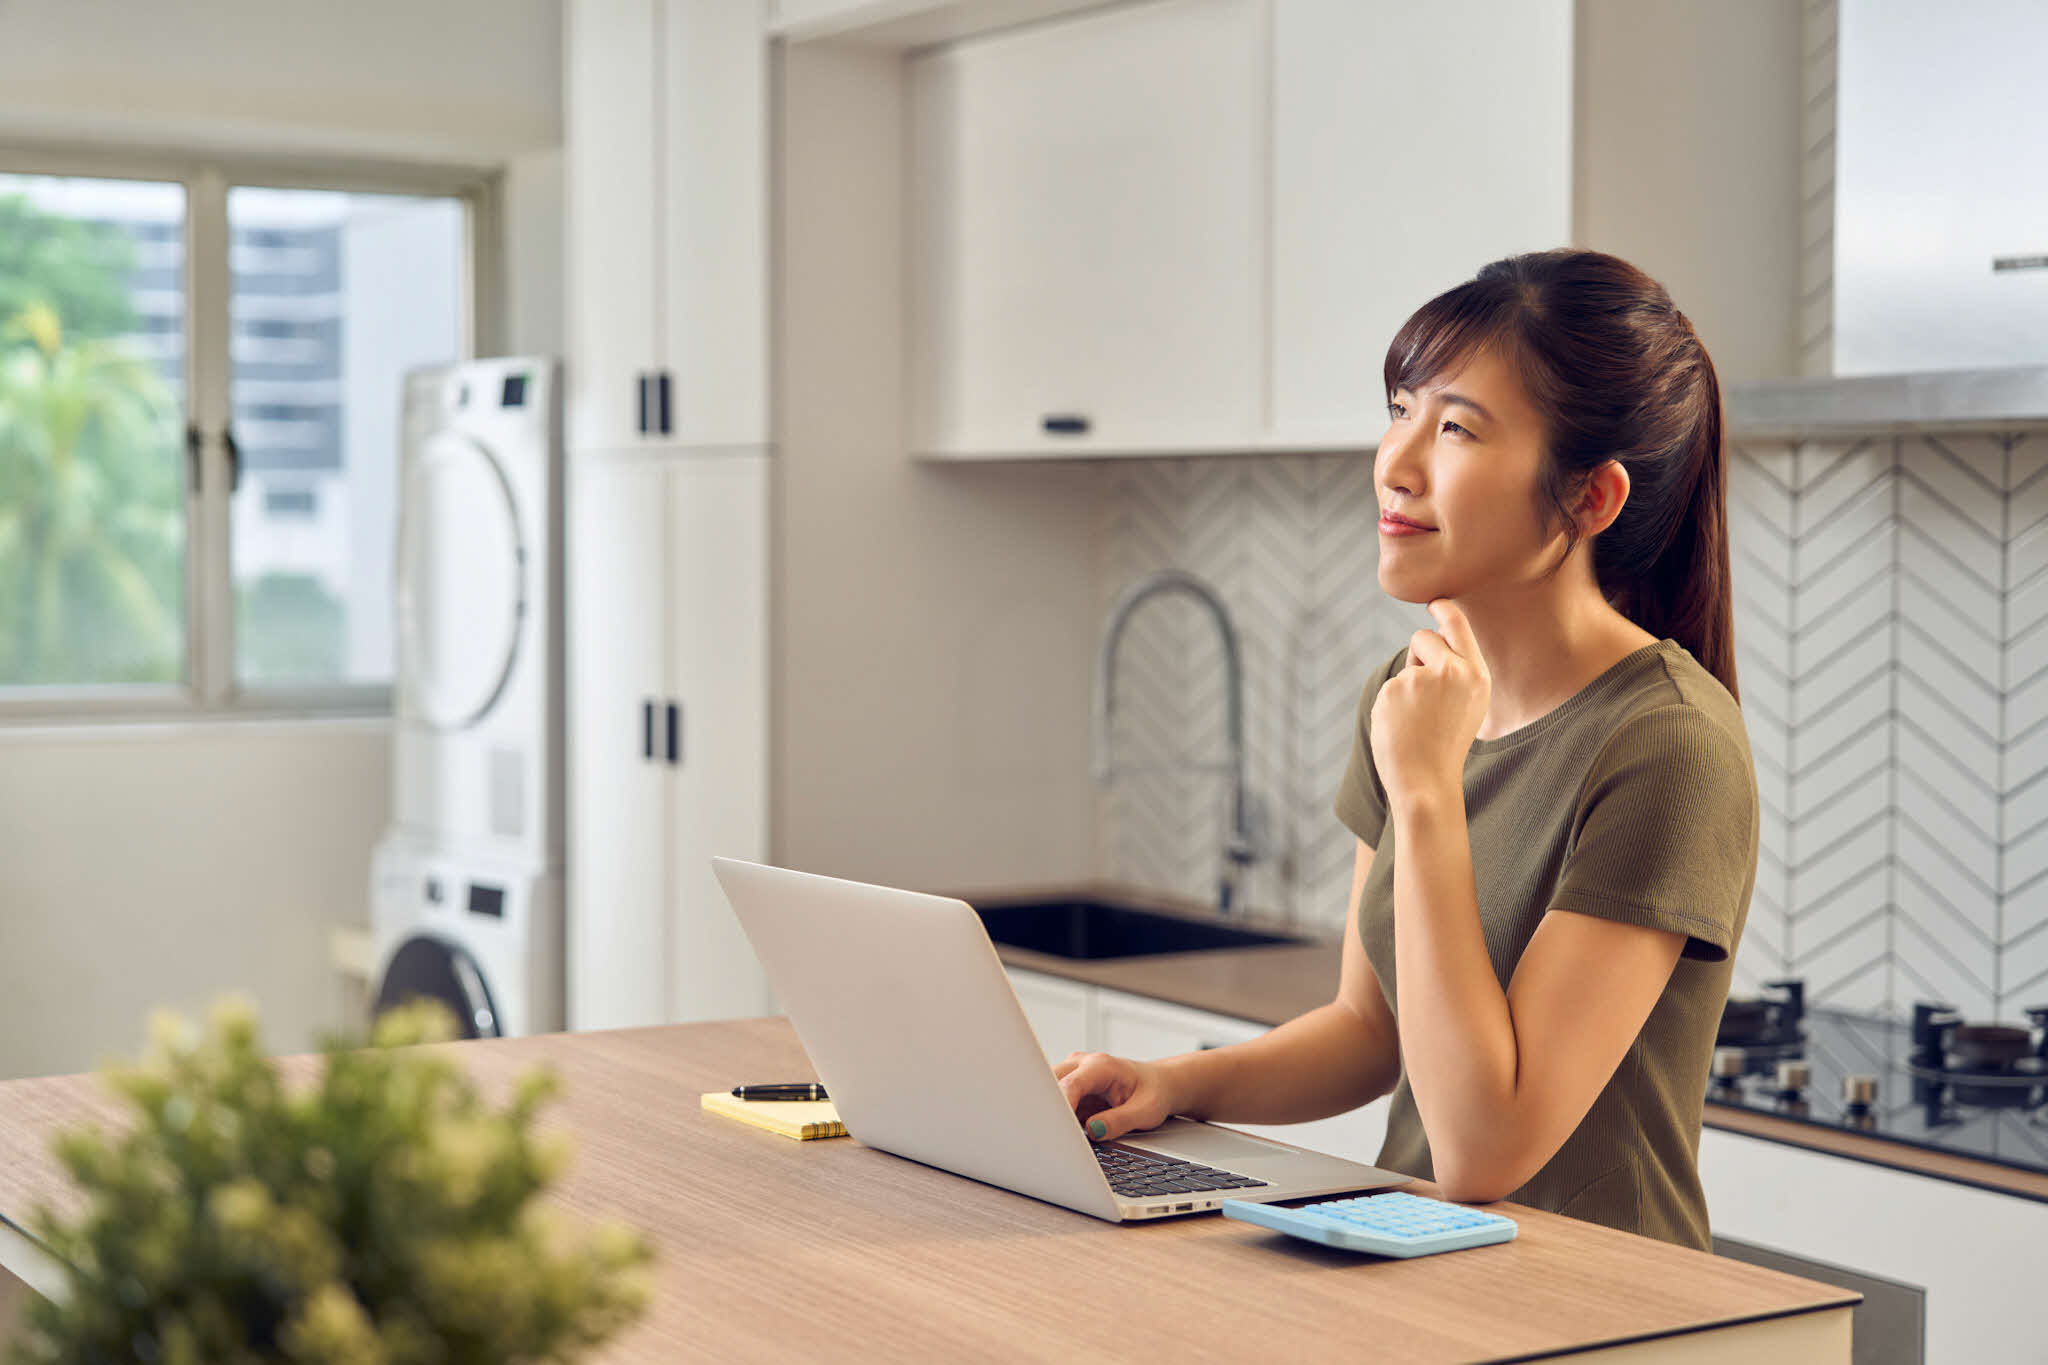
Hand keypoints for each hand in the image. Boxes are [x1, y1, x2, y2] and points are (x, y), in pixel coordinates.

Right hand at [1052, 1051, 1175, 1141]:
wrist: (1156, 1084)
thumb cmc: (1152, 1092)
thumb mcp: (1146, 1111)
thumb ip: (1120, 1121)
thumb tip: (1092, 1131)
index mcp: (1100, 1066)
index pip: (1070, 1084)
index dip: (1061, 1107)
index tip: (1058, 1129)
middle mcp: (1081, 1065)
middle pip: (1050, 1085)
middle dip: (1049, 1110)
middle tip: (1057, 1138)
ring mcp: (1073, 1075)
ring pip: (1047, 1094)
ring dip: (1053, 1116)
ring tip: (1065, 1137)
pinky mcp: (1070, 1090)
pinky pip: (1055, 1105)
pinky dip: (1059, 1120)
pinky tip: (1069, 1133)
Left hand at [1369, 597, 1490, 810]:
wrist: (1426, 780)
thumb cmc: (1446, 745)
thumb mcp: (1468, 704)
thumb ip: (1457, 673)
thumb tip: (1431, 643)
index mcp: (1477, 675)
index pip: (1457, 625)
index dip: (1443, 611)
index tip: (1434, 604)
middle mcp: (1453, 670)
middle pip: (1424, 637)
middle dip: (1418, 653)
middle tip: (1422, 690)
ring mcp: (1422, 677)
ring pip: (1406, 667)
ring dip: (1407, 687)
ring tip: (1418, 721)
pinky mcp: (1395, 688)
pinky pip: (1390, 686)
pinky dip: (1392, 704)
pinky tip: (1402, 726)